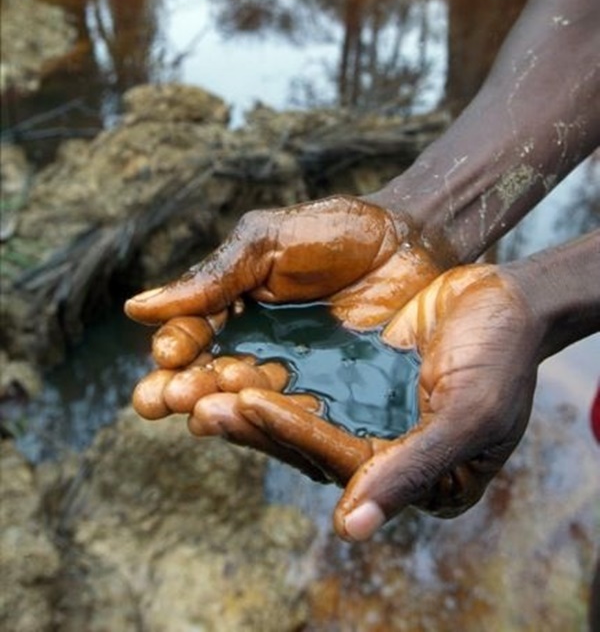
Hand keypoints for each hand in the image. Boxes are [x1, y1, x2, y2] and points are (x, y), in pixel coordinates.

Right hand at [125, 194, 443, 480]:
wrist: (410, 241)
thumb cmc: (335, 233)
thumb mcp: (267, 242)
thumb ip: (213, 277)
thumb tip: (138, 308)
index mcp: (234, 314)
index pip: (192, 338)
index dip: (176, 350)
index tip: (165, 359)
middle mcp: (258, 352)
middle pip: (212, 380)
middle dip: (187, 390)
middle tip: (170, 400)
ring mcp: (296, 379)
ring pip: (251, 403)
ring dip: (223, 410)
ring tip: (203, 415)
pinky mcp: (335, 400)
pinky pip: (302, 415)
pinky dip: (277, 422)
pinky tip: (259, 421)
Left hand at [222, 264, 541, 539]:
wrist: (509, 298)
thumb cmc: (501, 358)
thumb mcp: (468, 415)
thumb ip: (412, 469)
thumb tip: (351, 530)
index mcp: (411, 477)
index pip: (339, 461)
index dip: (290, 432)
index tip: (243, 404)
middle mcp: (379, 451)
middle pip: (304, 443)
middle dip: (249, 421)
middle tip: (194, 401)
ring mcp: (364, 413)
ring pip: (295, 412)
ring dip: (245, 397)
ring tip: (195, 383)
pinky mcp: (353, 379)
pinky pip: (303, 379)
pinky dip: (267, 371)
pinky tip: (227, 358)